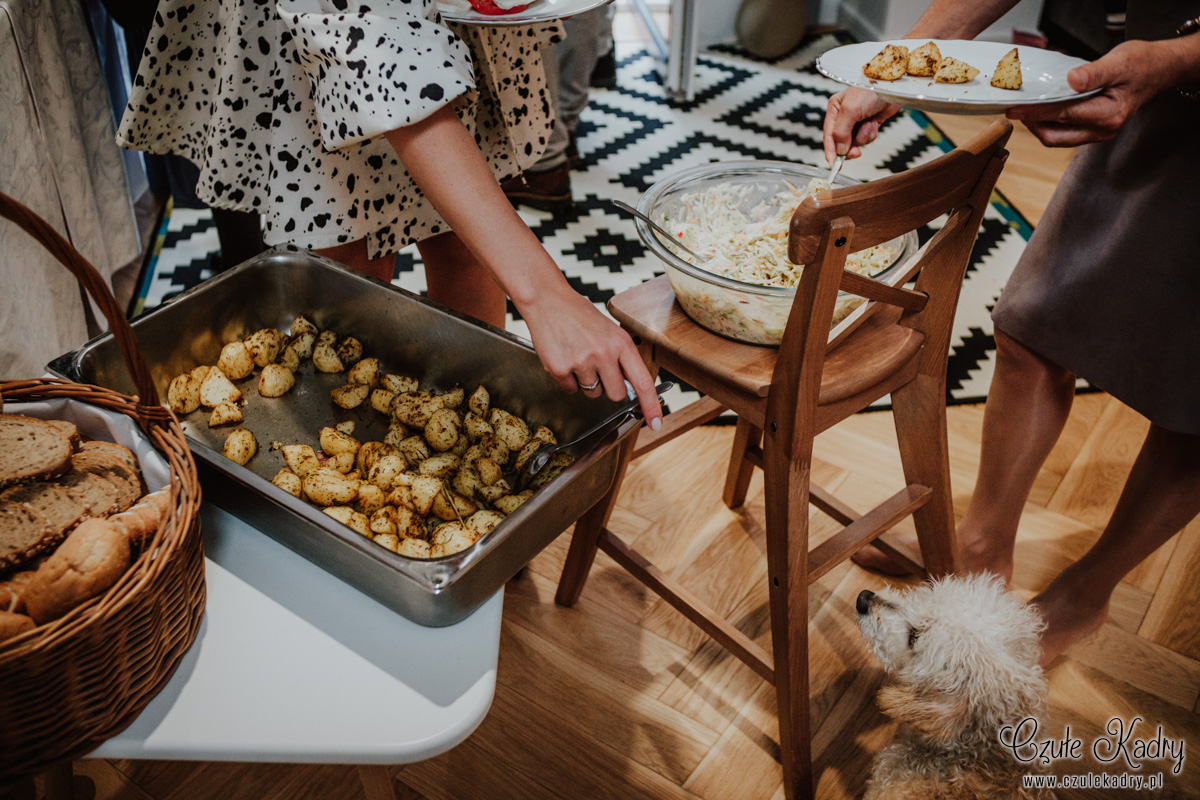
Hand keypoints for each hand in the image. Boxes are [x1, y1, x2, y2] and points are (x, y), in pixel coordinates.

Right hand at [519, 287, 662, 429]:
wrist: (547, 300)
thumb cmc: (579, 315)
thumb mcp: (609, 331)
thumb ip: (621, 357)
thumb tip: (631, 386)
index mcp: (621, 343)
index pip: (642, 381)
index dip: (651, 406)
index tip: (656, 424)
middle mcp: (604, 354)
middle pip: (616, 394)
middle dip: (610, 387)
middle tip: (599, 368)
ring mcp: (582, 362)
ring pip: (592, 393)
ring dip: (586, 381)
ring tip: (578, 356)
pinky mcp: (560, 369)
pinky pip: (570, 390)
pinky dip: (568, 380)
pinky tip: (564, 358)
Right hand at [823, 88, 900, 162]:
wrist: (893, 88)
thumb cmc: (870, 91)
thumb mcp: (850, 110)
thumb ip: (841, 131)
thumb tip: (839, 150)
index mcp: (835, 109)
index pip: (828, 135)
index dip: (830, 151)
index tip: (833, 164)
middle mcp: (844, 117)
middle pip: (841, 142)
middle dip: (850, 147)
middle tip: (856, 152)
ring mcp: (856, 122)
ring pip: (855, 142)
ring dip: (863, 137)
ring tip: (869, 124)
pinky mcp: (868, 124)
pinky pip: (866, 138)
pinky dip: (871, 133)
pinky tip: (875, 123)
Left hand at [1007, 40, 1172, 146]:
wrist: (1158, 70)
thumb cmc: (1141, 64)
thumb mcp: (1120, 62)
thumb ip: (1095, 73)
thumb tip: (1072, 80)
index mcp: (1108, 115)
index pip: (1061, 116)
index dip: (1034, 112)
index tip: (1013, 108)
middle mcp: (1103, 130)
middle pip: (1054, 137)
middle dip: (1032, 124)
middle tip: (1015, 108)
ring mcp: (1099, 133)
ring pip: (1057, 138)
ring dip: (1039, 125)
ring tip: (1025, 108)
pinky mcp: (1094, 130)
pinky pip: (1065, 133)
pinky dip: (1050, 122)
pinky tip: (1042, 109)